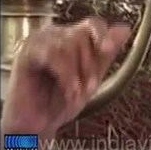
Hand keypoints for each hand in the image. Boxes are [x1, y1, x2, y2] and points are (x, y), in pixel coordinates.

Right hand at [1, 17, 130, 135]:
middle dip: (90, 65)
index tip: (107, 50)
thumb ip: (106, 53)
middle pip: (82, 35)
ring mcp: (39, 42)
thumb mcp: (91, 77)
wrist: (38, 125)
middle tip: (89, 87)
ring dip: (78, 72)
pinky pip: (52, 55)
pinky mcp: (26, 53)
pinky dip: (65, 75)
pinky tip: (69, 90)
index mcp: (73, 38)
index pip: (93, 24)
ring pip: (68, 44)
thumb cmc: (62, 100)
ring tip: (77, 92)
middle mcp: (55, 35)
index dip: (103, 35)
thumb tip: (124, 29)